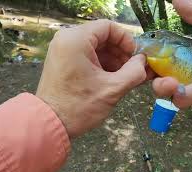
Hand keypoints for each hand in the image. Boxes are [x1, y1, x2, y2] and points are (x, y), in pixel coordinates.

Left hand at [36, 20, 152, 138]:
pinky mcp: (62, 61)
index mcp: (76, 39)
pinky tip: (111, 78)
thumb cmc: (78, 107)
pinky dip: (101, 64)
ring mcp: (62, 50)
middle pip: (102, 36)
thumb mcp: (112, 88)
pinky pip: (86, 55)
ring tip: (124, 77)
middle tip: (133, 68)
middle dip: (120, 52)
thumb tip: (143, 62)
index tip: (135, 56)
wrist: (49, 125)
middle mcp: (66, 39)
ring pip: (95, 47)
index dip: (126, 40)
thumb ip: (134, 72)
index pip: (108, 27)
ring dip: (112, 59)